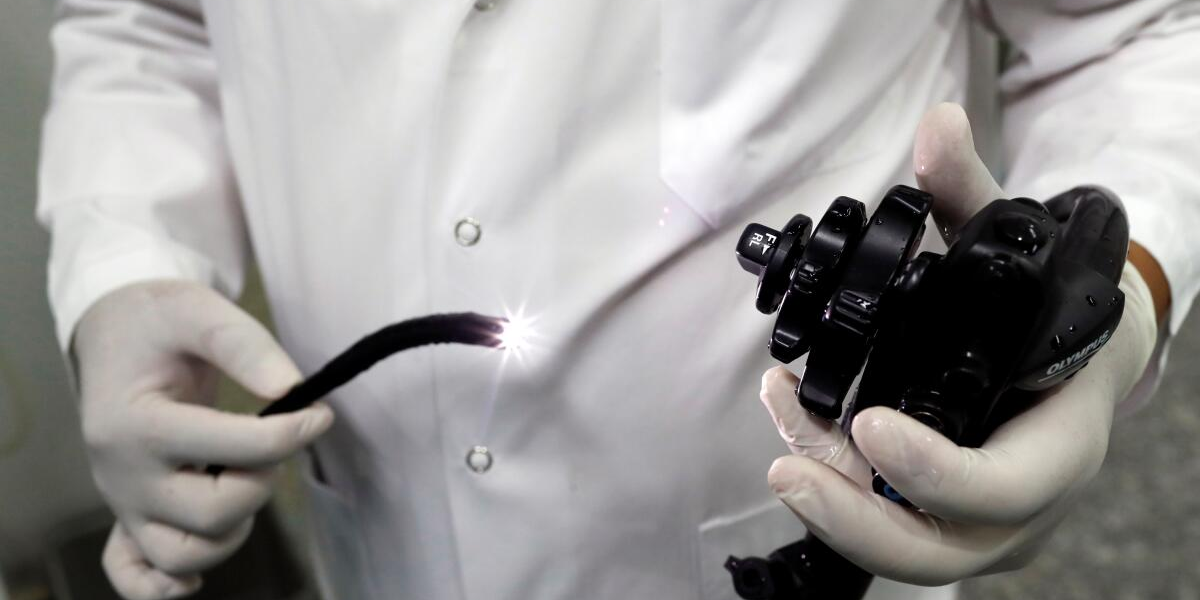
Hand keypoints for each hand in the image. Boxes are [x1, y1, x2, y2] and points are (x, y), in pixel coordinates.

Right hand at [73, 280, 333, 598]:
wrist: (113, 332)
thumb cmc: (156, 320)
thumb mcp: (198, 310)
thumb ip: (245, 345)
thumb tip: (292, 388)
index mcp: (134, 423)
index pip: (228, 448)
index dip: (289, 435)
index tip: (320, 414)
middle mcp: (122, 474)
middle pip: (210, 514)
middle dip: (262, 481)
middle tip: (275, 444)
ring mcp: (122, 501)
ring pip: (182, 556)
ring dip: (231, 533)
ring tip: (247, 483)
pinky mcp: (127, 514)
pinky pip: (135, 574)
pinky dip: (165, 585)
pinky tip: (197, 576)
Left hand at [760, 103, 1158, 584]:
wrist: (1075, 359)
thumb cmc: (1051, 311)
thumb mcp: (1024, 252)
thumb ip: (973, 194)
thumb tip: (938, 125)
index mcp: (1060, 439)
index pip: (1006, 485)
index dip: (937, 473)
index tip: (869, 424)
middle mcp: (1021, 497)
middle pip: (942, 549)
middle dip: (858, 522)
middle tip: (789, 473)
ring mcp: (978, 517)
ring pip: (902, 548)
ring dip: (832, 506)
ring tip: (778, 444)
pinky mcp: (937, 514)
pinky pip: (882, 518)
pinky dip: (833, 480)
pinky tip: (790, 422)